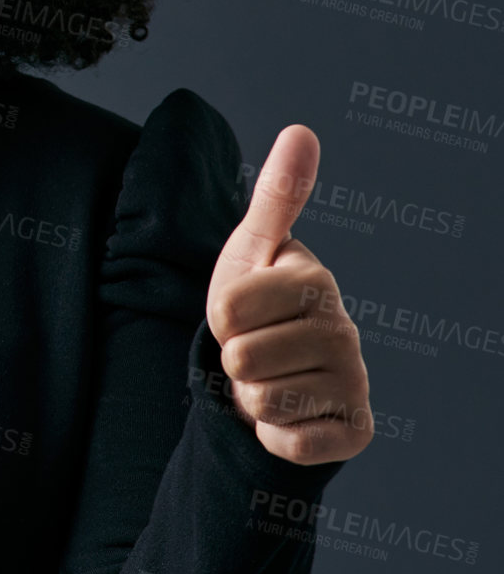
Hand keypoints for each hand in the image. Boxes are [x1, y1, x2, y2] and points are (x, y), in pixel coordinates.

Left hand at [205, 124, 372, 464]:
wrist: (272, 374)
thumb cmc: (257, 304)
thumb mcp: (254, 247)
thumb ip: (277, 195)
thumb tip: (302, 130)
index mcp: (317, 282)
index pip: (226, 309)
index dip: (219, 316)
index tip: (240, 312)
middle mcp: (346, 331)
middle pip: (240, 359)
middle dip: (233, 360)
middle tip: (254, 351)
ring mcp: (355, 384)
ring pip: (260, 401)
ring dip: (251, 398)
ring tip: (270, 378)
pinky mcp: (353, 433)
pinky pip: (286, 444)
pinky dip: (273, 436)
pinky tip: (289, 416)